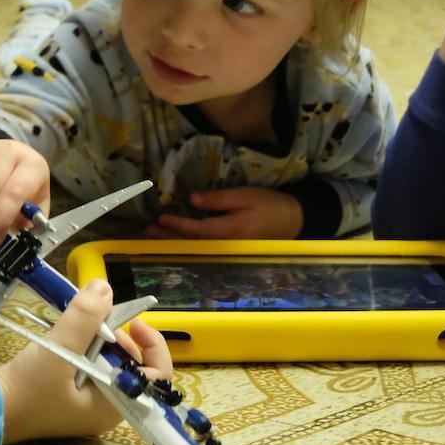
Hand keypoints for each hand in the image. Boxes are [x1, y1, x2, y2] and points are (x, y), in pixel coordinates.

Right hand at [0, 280, 173, 443]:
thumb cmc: (26, 390)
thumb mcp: (59, 350)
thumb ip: (84, 317)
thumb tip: (105, 287)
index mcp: (114, 407)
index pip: (155, 378)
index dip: (152, 346)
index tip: (134, 323)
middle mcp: (106, 408)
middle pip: (131, 363)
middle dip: (117, 337)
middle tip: (94, 320)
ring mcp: (86, 401)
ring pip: (108, 361)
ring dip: (97, 338)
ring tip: (75, 327)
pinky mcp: (69, 393)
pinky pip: (89, 364)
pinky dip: (82, 346)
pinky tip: (65, 338)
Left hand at [147, 186, 303, 239]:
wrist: (295, 221)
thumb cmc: (271, 205)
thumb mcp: (246, 196)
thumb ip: (219, 199)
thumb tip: (192, 200)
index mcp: (229, 231)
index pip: (196, 230)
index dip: (177, 225)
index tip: (161, 216)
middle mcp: (226, 244)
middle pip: (192, 243)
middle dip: (169, 237)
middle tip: (149, 230)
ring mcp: (228, 249)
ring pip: (196, 246)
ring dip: (175, 240)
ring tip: (156, 233)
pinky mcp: (231, 248)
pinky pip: (204, 246)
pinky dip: (188, 241)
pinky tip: (178, 237)